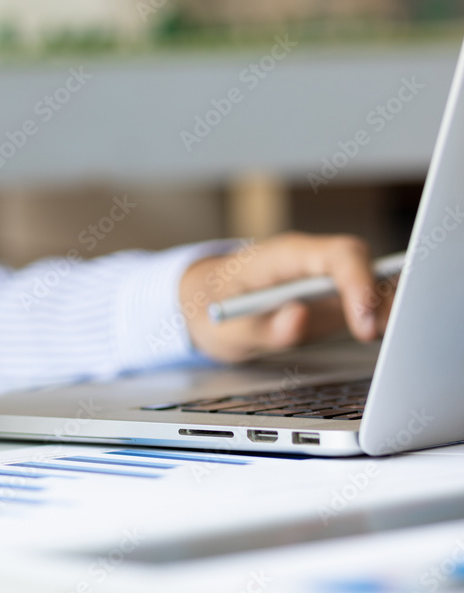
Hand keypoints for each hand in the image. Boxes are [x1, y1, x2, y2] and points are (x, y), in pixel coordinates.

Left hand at [179, 233, 396, 362]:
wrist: (208, 300)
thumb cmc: (216, 306)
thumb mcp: (225, 326)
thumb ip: (260, 327)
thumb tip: (298, 318)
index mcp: (285, 255)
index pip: (338, 254)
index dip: (358, 283)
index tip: (362, 319)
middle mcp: (311, 261)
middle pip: (364, 264)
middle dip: (379, 297)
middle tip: (376, 334)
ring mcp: (324, 278)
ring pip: (372, 280)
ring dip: (384, 307)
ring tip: (379, 337)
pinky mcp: (331, 297)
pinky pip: (366, 299)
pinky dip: (379, 315)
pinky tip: (378, 335)